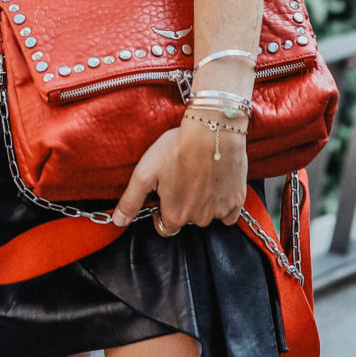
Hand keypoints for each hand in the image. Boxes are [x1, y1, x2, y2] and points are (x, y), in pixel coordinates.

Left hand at [111, 118, 247, 232]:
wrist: (213, 130)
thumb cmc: (178, 148)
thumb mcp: (145, 173)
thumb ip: (130, 201)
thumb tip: (118, 221)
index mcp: (175, 215)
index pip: (165, 226)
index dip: (162, 210)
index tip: (165, 192)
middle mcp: (198, 219)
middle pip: (187, 219)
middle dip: (183, 203)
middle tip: (182, 177)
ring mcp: (220, 211)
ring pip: (207, 214)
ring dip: (203, 201)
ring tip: (199, 175)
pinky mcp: (237, 200)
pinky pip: (230, 212)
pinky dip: (224, 202)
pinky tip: (217, 183)